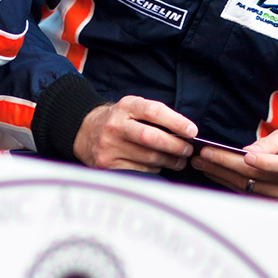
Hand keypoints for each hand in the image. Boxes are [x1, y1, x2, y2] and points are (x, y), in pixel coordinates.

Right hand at [72, 95, 196, 173]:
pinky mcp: (107, 164)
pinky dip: (154, 169)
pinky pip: (139, 170)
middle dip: (175, 146)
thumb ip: (155, 116)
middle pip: (151, 137)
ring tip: (179, 160)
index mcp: (125, 106)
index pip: (154, 111)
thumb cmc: (119, 120)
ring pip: (148, 158)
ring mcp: (109, 146)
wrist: (85, 131)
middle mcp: (115, 125)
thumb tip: (185, 132)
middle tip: (188, 150)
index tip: (192, 131)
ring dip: (169, 161)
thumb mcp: (133, 108)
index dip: (176, 122)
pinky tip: (160, 165)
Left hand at [200, 128, 277, 204]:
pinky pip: (247, 195)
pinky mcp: (272, 205)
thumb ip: (271, 143)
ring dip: (221, 175)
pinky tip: (214, 174)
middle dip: (226, 164)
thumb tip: (247, 151)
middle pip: (256, 176)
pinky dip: (228, 184)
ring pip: (247, 187)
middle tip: (204, 155)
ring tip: (202, 163)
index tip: (245, 155)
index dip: (265, 161)